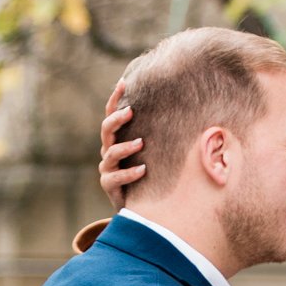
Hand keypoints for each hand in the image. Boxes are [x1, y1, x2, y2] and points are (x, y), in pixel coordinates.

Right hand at [98, 79, 146, 209]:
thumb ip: (156, 133)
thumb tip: (179, 107)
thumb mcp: (151, 150)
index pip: (111, 114)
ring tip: (141, 143)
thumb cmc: (147, 172)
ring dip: (125, 147)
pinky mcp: (109, 185)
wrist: (137, 203)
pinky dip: (129, 173)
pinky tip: (142, 170)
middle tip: (131, 111)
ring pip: (111, 153)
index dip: (115, 99)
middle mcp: (108, 150)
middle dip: (117, 119)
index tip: (123, 82)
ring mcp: (107, 168)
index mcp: (116, 138)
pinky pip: (115, 178)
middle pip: (106, 129)